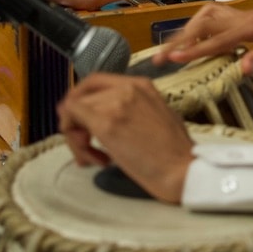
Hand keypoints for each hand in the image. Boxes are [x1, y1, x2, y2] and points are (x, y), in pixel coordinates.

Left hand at [57, 73, 192, 202]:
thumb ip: (129, 109)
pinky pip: (71, 121)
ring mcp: (116, 104)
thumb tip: (97, 118)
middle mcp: (127, 88)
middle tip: (86, 149)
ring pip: (73, 110)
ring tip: (95, 159)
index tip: (77, 120)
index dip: (79, 99)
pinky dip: (74, 141)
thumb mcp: (156, 115)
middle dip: (76, 124)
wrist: (182, 170)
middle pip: (81, 96)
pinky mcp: (106, 124)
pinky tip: (93, 158)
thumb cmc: (174, 152)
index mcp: (141, 85)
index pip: (95, 81)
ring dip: (77, 139)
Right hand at [153, 0, 252, 76]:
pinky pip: (217, 19)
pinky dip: (201, 27)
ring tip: (172, 49)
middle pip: (203, 22)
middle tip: (161, 57)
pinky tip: (197, 40)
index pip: (217, 40)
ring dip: (188, 30)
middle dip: (180, 38)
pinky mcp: (247, 18)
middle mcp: (243, 18)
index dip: (195, 50)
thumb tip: (241, 68)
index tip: (174, 59)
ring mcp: (244, 15)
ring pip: (207, 17)